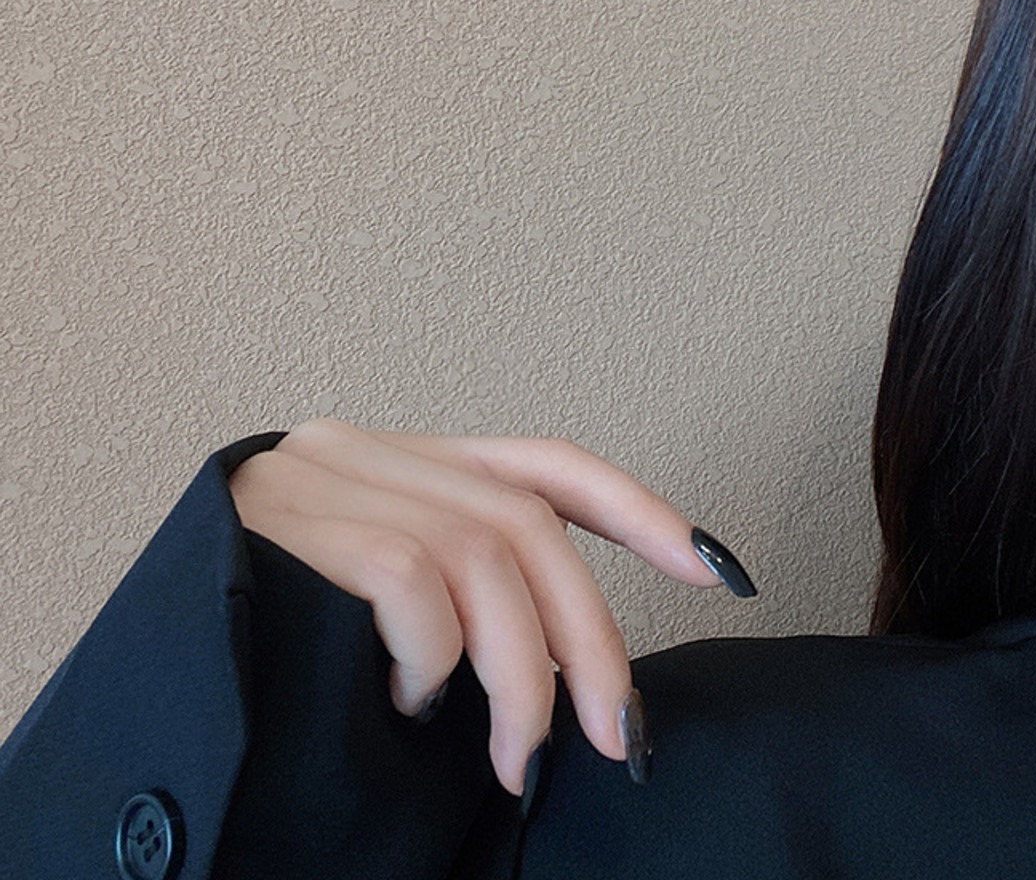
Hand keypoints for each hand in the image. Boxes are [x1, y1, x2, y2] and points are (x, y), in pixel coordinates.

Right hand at [226, 416, 753, 795]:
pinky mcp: (292, 522)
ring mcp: (325, 478)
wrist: (154, 659)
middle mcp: (365, 451)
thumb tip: (566, 673)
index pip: (543, 462)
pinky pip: (412, 585)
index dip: (636, 509)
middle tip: (621, 735)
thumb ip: (461, 598)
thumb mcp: (383, 611)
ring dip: (521, 673)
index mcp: (404, 463)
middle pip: (524, 521)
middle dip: (590, 635)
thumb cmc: (278, 651)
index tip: (712, 567)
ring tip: (515, 755)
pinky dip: (436, 657)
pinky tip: (416, 702)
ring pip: (482, 555)